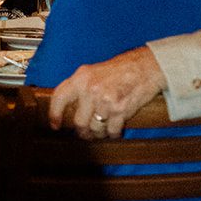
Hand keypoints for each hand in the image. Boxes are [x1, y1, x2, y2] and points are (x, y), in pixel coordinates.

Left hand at [48, 46, 165, 136]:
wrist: (146, 67)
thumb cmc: (121, 69)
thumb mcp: (95, 71)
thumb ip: (81, 87)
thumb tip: (69, 109)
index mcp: (82, 77)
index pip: (59, 97)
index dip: (54, 113)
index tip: (55, 124)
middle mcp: (91, 88)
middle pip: (79, 122)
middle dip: (84, 131)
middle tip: (87, 132)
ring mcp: (105, 100)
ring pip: (95, 129)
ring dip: (100, 133)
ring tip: (105, 127)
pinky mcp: (120, 110)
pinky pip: (112, 131)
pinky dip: (114, 133)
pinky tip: (116, 128)